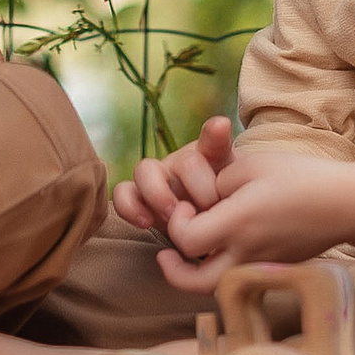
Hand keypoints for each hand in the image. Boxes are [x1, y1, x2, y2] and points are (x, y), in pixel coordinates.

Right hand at [113, 116, 238, 230]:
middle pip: (184, 162)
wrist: (204, 232)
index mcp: (208, 158)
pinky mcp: (139, 203)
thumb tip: (220, 122)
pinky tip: (145, 222)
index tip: (220, 131)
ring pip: (144, 170)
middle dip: (197, 186)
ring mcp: (156, 182)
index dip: (215, 135)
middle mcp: (180, 165)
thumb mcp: (232, 190)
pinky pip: (123, 196)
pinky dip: (129, 207)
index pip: (213, 139)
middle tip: (208, 206)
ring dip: (158, 193)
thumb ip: (225, 160)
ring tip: (172, 214)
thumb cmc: (219, 208)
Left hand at [152, 151, 354, 293]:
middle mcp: (247, 251)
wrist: (346, 203)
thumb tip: (203, 200)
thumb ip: (219, 181)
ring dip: (195, 277)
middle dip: (175, 271)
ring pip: (216, 289)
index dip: (177, 223)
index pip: (187, 239)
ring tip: (189, 258)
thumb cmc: (300, 176)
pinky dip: (220, 273)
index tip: (187, 205)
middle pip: (196, 282)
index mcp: (239, 222)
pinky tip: (219, 250)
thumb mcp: (253, 165)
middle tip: (167, 253)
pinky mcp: (273, 271)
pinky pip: (237, 281)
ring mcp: (261, 266)